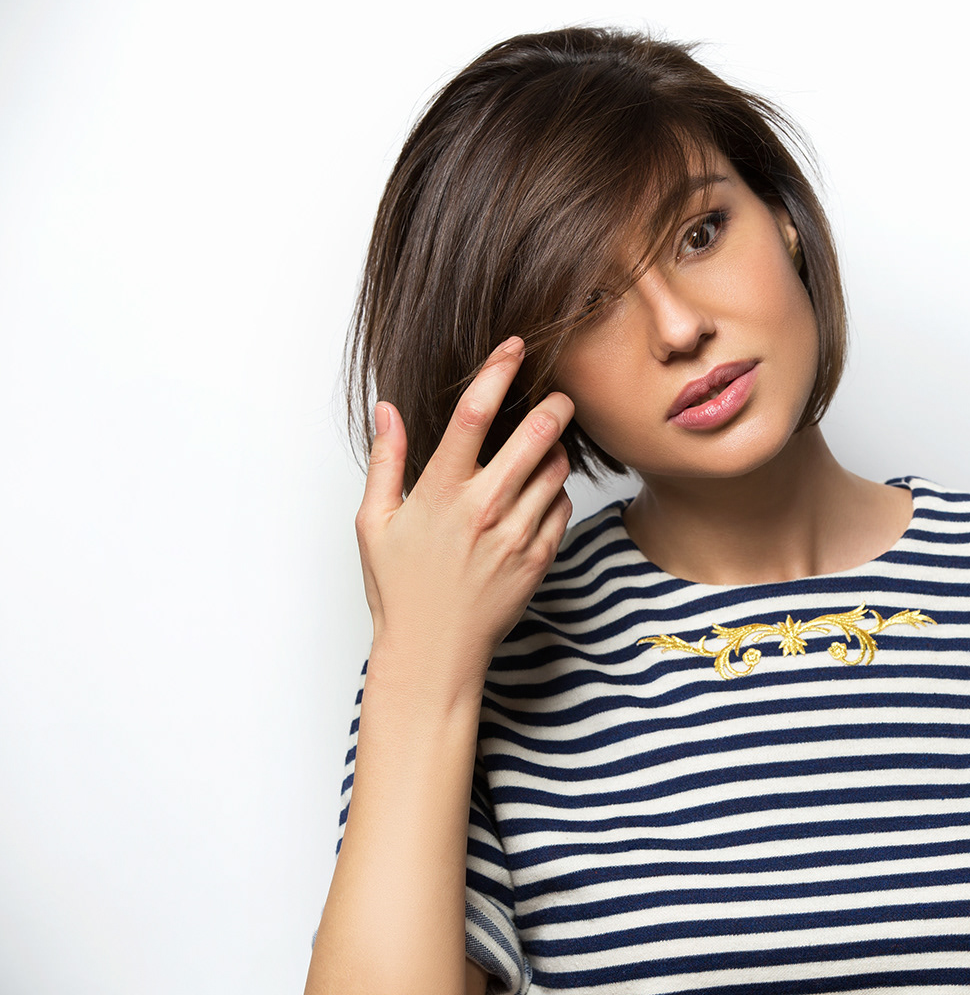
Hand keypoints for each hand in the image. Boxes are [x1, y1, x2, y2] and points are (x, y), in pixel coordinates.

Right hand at [354, 337, 573, 683]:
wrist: (434, 653)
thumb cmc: (399, 588)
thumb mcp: (376, 523)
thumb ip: (385, 461)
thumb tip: (387, 409)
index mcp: (440, 494)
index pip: (472, 416)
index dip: (497, 372)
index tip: (515, 347)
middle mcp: (483, 510)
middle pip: (534, 436)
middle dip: (554, 406)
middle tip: (559, 395)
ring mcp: (516, 536)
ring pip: (556, 471)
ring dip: (557, 451)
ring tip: (545, 448)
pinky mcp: (538, 560)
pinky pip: (562, 509)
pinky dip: (557, 494)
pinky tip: (539, 496)